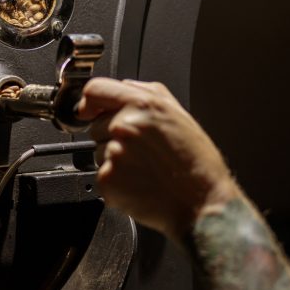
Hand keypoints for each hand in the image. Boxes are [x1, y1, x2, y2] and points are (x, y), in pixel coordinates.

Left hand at [76, 78, 238, 242]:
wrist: (201, 203)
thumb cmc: (196, 164)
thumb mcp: (180, 115)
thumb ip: (150, 93)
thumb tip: (126, 86)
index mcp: (143, 105)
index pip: (95, 90)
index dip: (89, 102)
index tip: (88, 111)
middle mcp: (125, 126)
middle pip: (95, 125)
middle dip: (111, 135)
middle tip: (141, 151)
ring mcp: (114, 152)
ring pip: (98, 151)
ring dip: (115, 159)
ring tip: (144, 168)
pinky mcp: (107, 179)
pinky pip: (102, 174)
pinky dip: (116, 180)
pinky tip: (139, 182)